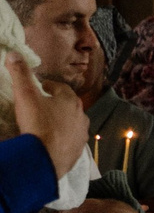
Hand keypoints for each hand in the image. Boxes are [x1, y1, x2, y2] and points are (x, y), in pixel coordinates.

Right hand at [8, 57, 87, 175]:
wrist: (45, 158)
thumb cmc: (37, 123)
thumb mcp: (25, 95)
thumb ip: (20, 74)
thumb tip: (13, 54)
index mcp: (71, 101)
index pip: (61, 88)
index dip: (49, 86)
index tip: (40, 87)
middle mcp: (81, 116)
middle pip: (69, 106)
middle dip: (57, 103)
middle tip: (42, 104)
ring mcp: (81, 135)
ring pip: (72, 123)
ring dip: (61, 121)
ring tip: (47, 123)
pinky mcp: (77, 151)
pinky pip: (70, 140)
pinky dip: (63, 137)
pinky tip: (52, 140)